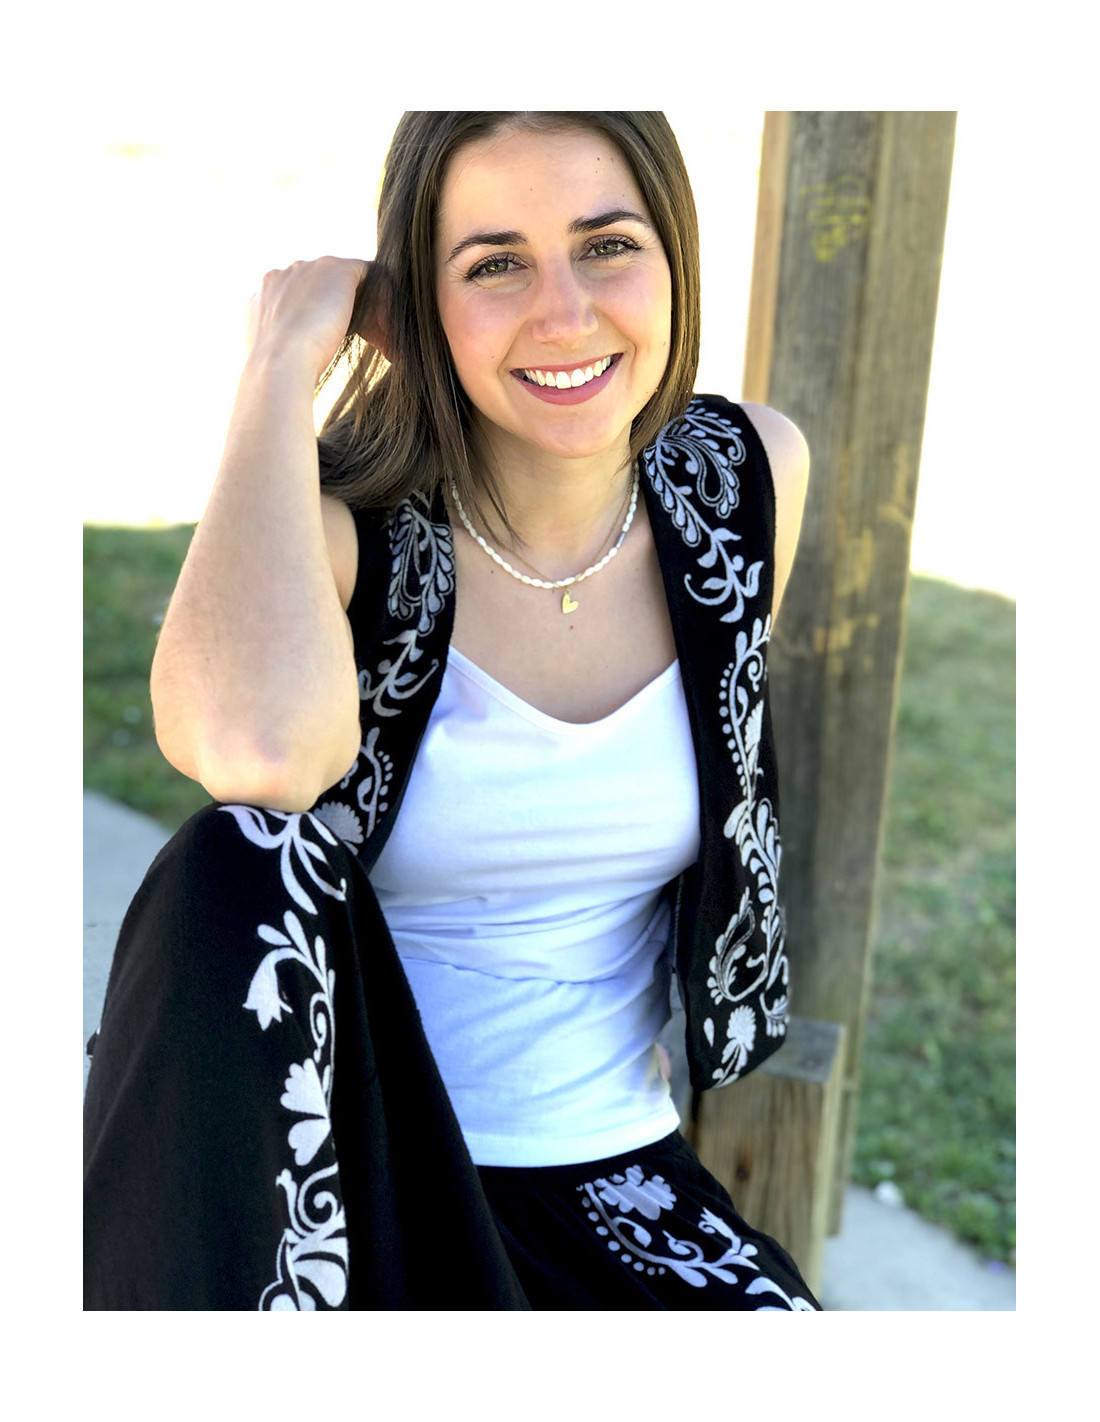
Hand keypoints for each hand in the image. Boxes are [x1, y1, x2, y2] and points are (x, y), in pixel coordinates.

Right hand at [246, 256, 381, 381]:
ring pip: (353, 285)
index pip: (307, 302)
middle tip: (379, 348)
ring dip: (374, 313)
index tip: (350, 350)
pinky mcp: (336, 269)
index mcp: (265, 298)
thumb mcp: (279, 358)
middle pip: (331, 292)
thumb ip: (292, 345)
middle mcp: (285, 276)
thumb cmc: (279, 376)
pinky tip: (390, 331)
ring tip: (389, 345)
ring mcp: (310, 268)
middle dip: (358, 319)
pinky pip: (372, 277)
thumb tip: (314, 357)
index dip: (332, 325)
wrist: (279, 366)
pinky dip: (385, 302)